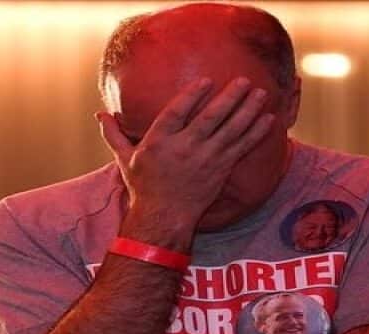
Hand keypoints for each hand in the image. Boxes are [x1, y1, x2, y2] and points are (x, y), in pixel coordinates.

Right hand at [98, 76, 274, 233]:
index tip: (205, 81)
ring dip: (248, 111)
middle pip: (210, 119)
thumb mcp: (124, 159)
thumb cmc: (144, 186)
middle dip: (229, 98)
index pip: (176, 113)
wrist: (163, 217)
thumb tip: (99, 115)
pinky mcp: (220, 170)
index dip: (191, 96)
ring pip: (230, 131)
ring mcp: (205, 160)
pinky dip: (256, 133)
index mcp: (159, 142)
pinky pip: (241, 148)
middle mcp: (184, 150)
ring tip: (260, 93)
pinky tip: (269, 119)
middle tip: (243, 80)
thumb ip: (114, 134)